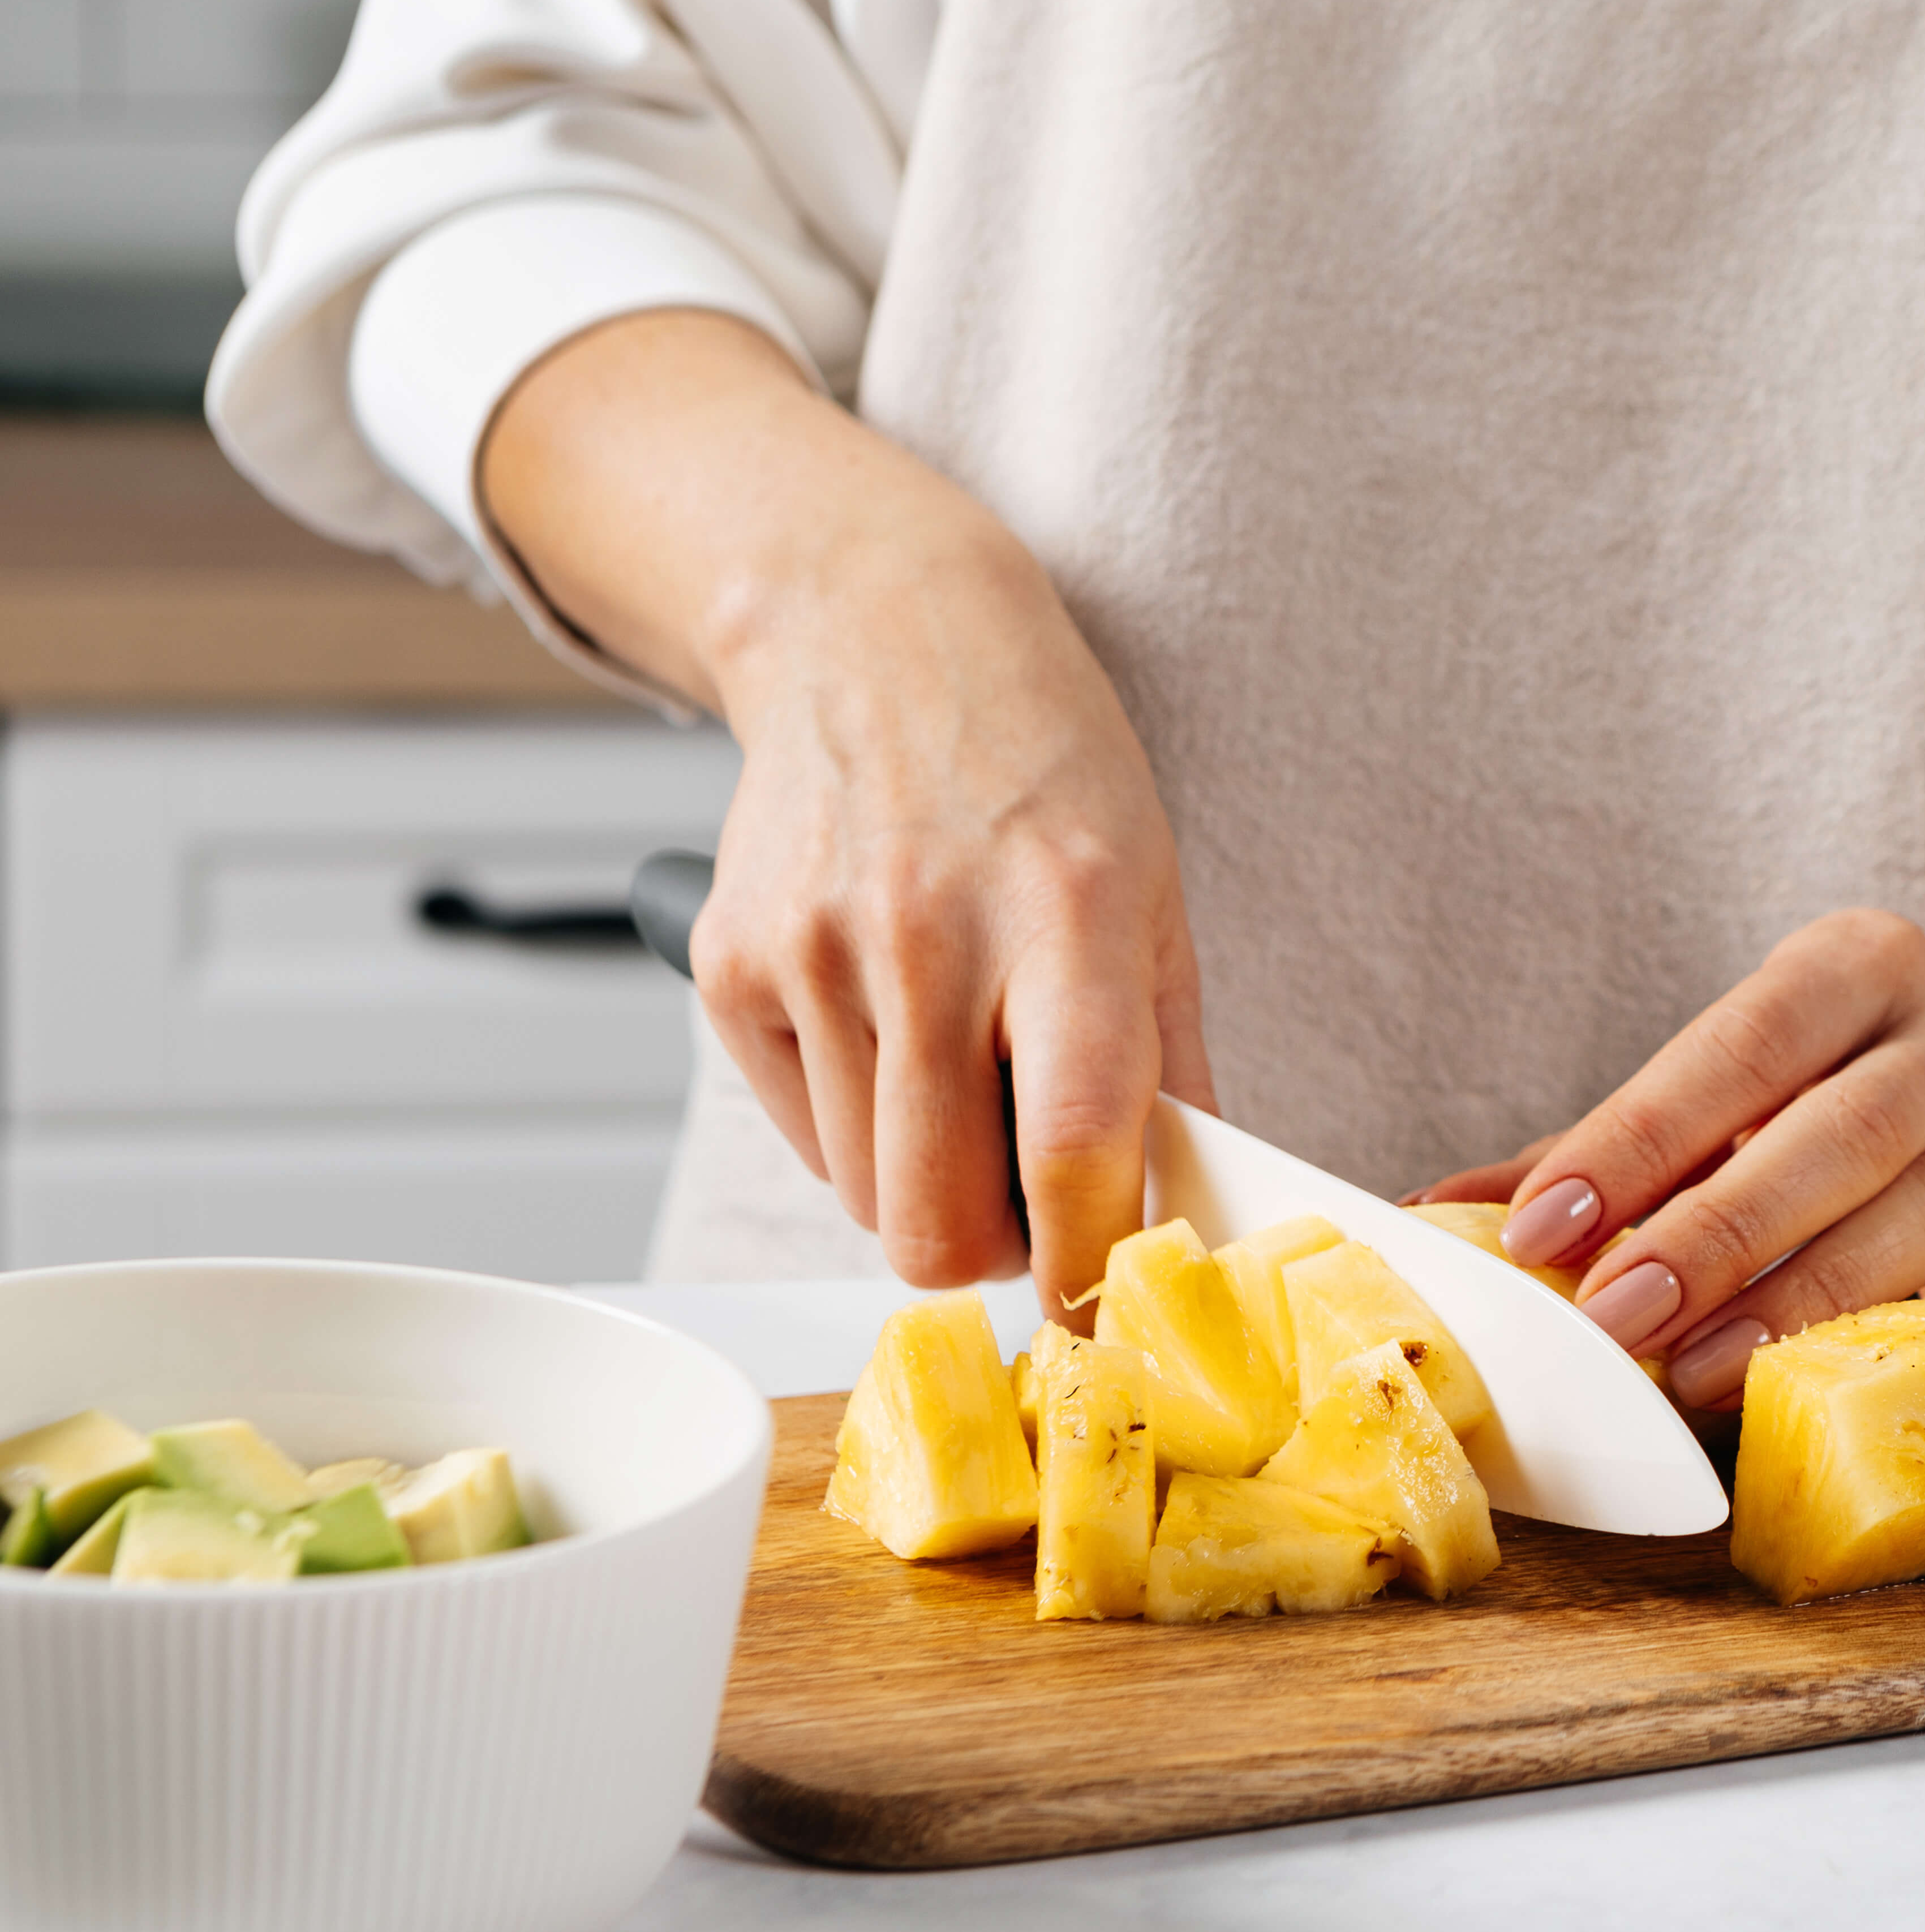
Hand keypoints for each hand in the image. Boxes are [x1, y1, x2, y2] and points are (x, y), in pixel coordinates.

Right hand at [485, 311, 1211, 1325]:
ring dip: (925, 1183)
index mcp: (1066, 919)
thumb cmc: (1042, 768)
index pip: (1075, 1146)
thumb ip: (1172, 1066)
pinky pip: (801, 1135)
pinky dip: (853, 1125)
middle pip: (938, 1221)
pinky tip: (888, 1027)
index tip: (1103, 1298)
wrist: (881, 632)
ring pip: (866, 1200)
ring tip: (961, 1079)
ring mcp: (815, 951)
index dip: (1088, 1262)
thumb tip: (1186, 1219)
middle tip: (1029, 1198)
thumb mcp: (1153, 894)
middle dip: (993, 1248)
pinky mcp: (731, 964)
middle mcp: (931, 936)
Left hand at [1464, 789, 1924, 1408]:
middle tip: (1611, 1319)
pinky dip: (1904, 1345)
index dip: (1640, 1136)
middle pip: (1833, 1134)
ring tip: (1690, 1375)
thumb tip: (1447, 1210)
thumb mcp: (1741, 1084)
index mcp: (1859, 967)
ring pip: (1915, 1218)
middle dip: (1714, 1232)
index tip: (1545, 1226)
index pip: (1740, 1046)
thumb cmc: (1838, 1101)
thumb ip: (1610, 1143)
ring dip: (1795, 1304)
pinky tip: (1824, 1392)